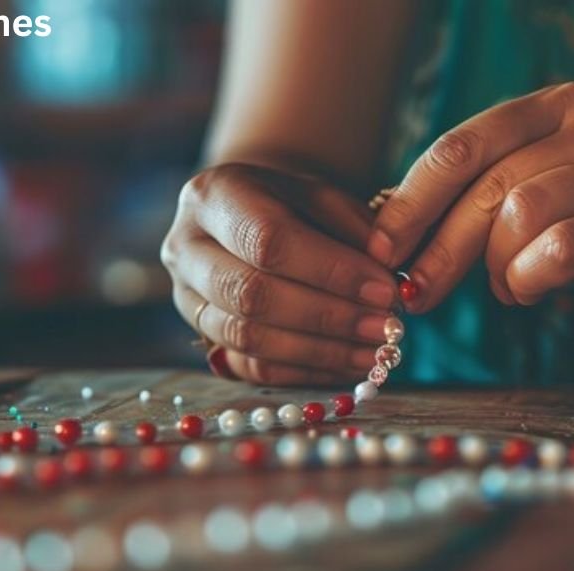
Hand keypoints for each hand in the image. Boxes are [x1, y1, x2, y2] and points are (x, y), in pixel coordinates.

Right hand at [163, 162, 397, 384]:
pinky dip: (306, 371)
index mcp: (213, 196)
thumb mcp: (328, 197)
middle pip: (250, 294)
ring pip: (248, 338)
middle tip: (384, 327)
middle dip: (327, 316)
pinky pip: (251, 367)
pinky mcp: (202, 338)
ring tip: (377, 350)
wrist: (255, 219)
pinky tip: (350, 365)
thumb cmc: (297, 206)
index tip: (385, 290)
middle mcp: (186, 247)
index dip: (331, 270)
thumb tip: (387, 274)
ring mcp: (186, 297)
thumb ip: (357, 230)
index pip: (267, 239)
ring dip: (321, 350)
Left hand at [368, 82, 573, 343]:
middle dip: (435, 246)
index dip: (410, 201)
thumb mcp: (561, 194)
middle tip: (416, 295)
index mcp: (558, 108)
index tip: (379, 250)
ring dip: (494, 266)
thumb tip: (405, 239)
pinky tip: (532, 292)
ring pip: (520, 210)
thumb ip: (496, 199)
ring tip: (508, 292)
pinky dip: (531, 277)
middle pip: (484, 182)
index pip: (461, 146)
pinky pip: (566, 246)